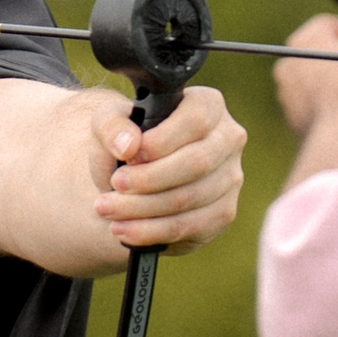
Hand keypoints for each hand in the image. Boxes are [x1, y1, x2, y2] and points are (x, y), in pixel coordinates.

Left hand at [90, 86, 246, 253]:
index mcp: (208, 105)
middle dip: (149, 179)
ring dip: (142, 208)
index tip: (129, 156)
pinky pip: (188, 227)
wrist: (132, 179)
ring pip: (189, 199)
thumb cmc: (126, 143)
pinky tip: (124, 229)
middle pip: (197, 163)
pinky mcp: (222, 213)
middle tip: (115, 184)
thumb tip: (128, 145)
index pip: (196, 121)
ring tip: (107, 208)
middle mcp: (228, 140)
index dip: (161, 142)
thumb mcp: (108, 123)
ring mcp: (230, 179)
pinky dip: (151, 231)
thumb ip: (112, 125)